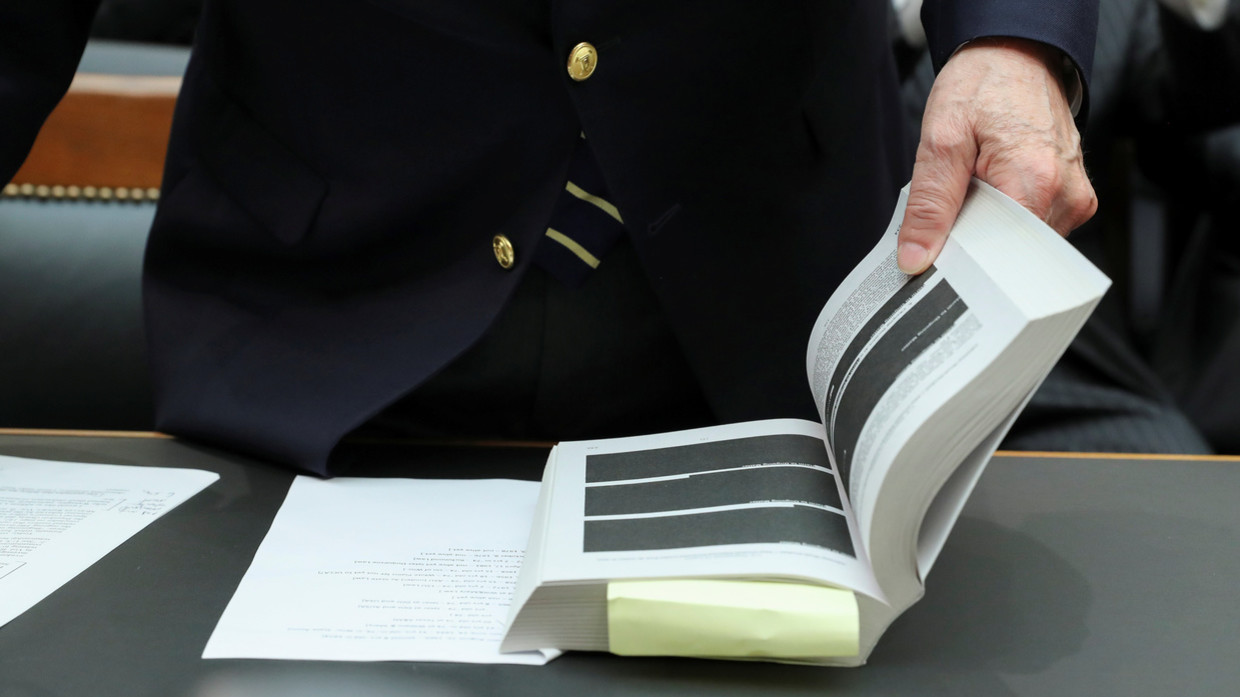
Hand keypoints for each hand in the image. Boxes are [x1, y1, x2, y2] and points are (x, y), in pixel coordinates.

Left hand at [897, 37, 1097, 273]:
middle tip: (956, 203)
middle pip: (1010, 252)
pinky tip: (995, 188)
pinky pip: (1033, 225)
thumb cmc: (984, 85)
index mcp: (1035, 182)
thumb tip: (916, 256)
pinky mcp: (1073, 195)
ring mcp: (1074, 196)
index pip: (999, 257)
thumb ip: (929, 206)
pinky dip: (1006, 215)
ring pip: (1020, 242)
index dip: (962, 257)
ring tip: (978, 187)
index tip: (936, 248)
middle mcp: (1065, 194)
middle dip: (974, 239)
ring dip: (990, 226)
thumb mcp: (941, 141)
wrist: (1015, 54)